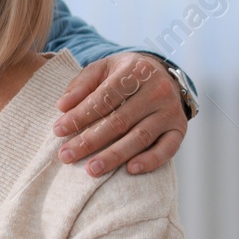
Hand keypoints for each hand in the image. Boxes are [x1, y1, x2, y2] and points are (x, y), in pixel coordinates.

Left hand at [54, 52, 187, 176]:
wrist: (163, 75)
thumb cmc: (125, 75)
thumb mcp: (103, 69)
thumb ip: (82, 84)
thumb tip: (62, 106)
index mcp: (135, 71)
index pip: (104, 97)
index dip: (81, 115)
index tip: (58, 130)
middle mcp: (156, 90)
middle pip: (119, 120)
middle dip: (90, 140)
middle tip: (66, 156)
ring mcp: (170, 111)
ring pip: (140, 137)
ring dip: (114, 156)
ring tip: (91, 169)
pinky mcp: (179, 129)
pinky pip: (167, 149)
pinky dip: (150, 161)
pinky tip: (130, 170)